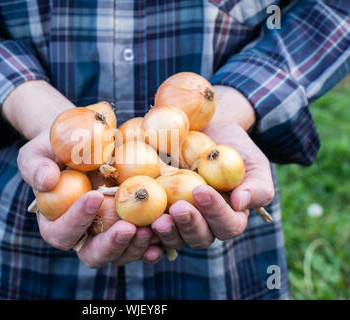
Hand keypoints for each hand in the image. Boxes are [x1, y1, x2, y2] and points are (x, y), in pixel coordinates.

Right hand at [4, 80, 163, 266]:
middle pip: (94, 254)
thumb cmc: (55, 148)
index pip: (62, 232)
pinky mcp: (131, 225)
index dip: (76, 220)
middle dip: (112, 244)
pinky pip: (143, 242)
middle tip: (130, 227)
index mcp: (56, 224)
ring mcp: (109, 233)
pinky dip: (155, 241)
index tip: (94, 196)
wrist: (83, 144)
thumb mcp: (37, 152)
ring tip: (154, 227)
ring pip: (122, 254)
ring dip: (137, 245)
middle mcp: (83, 236)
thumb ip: (35, 166)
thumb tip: (47, 180)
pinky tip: (166, 232)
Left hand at [151, 86, 274, 248]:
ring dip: (165, 233)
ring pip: (173, 237)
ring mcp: (177, 219)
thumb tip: (241, 203)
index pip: (227, 225)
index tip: (201, 190)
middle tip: (177, 210)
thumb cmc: (233, 147)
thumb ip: (256, 185)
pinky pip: (149, 227)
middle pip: (198, 238)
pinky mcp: (155, 210)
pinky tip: (133, 227)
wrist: (205, 130)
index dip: (215, 213)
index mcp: (228, 216)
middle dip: (188, 226)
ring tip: (155, 220)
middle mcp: (203, 223)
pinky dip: (142, 232)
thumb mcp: (253, 162)